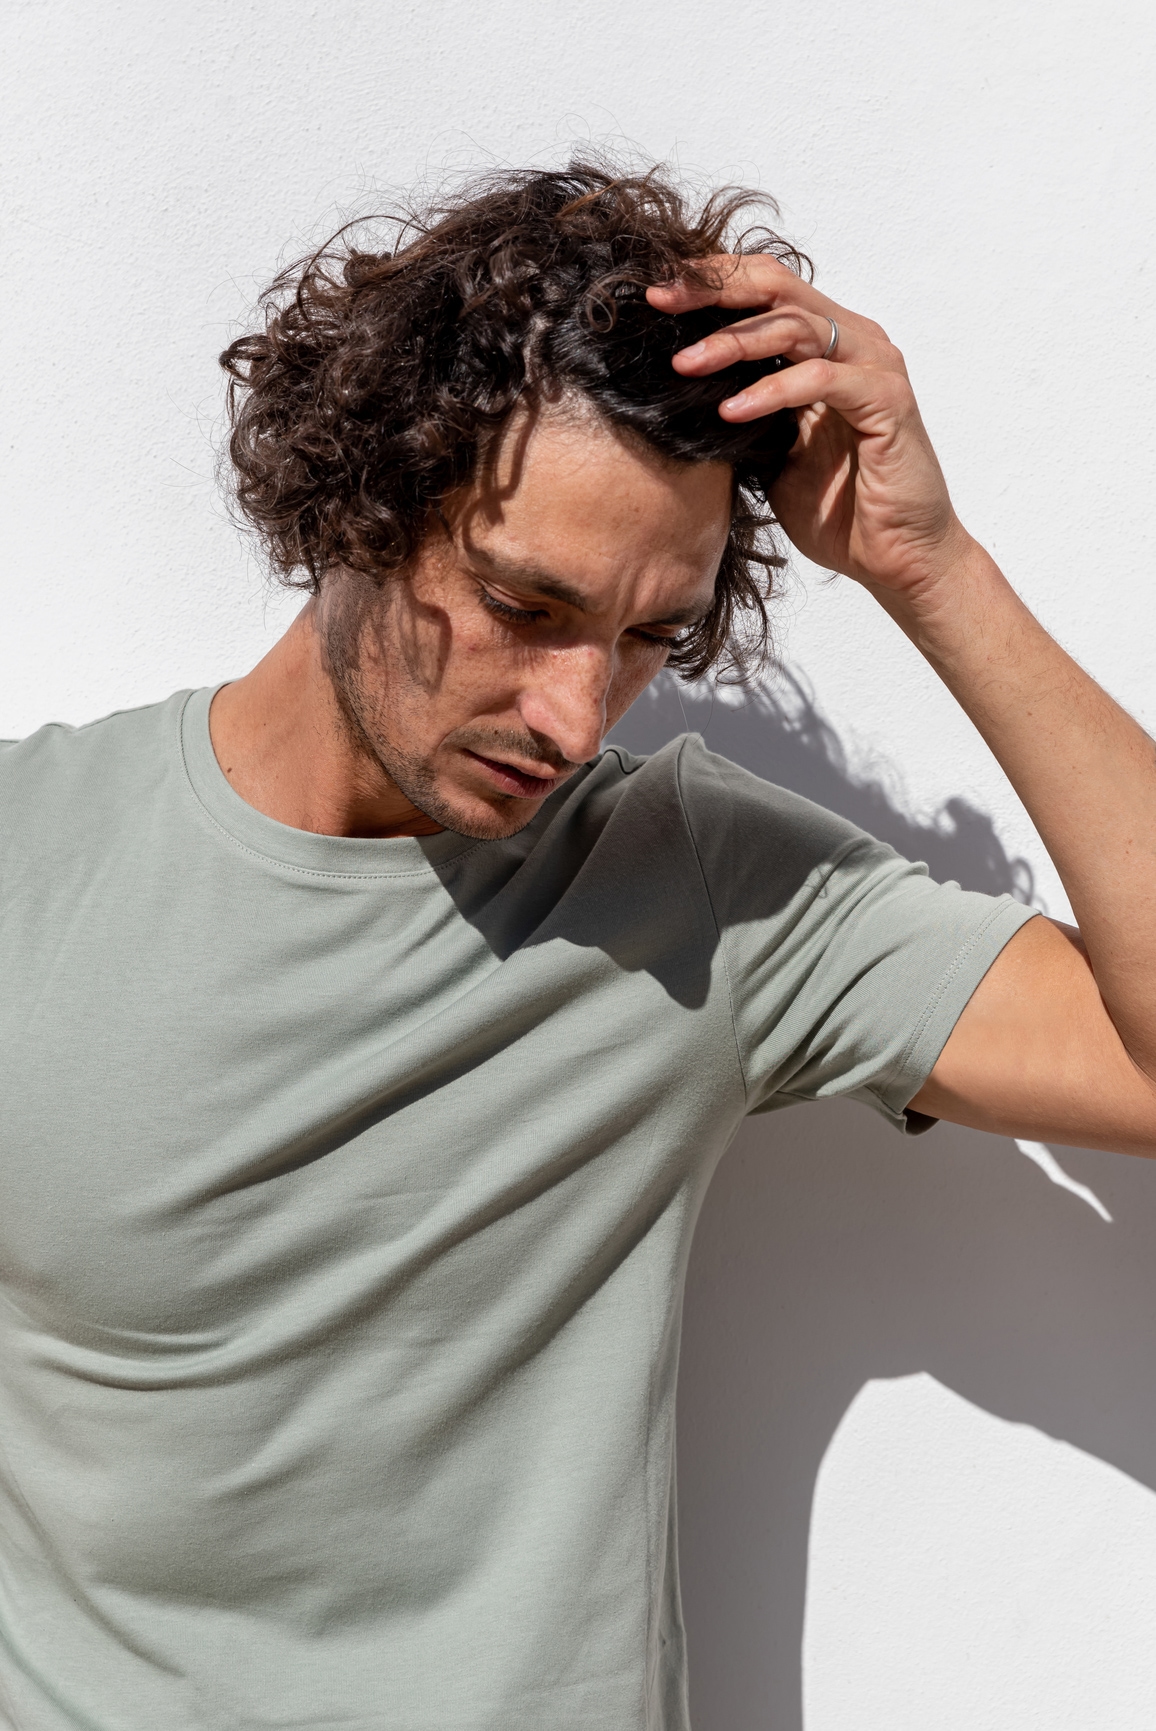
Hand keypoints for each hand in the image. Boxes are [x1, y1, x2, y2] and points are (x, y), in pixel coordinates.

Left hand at [648, 258, 971, 600]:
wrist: (895, 559)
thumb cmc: (839, 510)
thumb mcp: (772, 454)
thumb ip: (743, 413)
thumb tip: (680, 395)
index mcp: (827, 347)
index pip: (765, 290)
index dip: (711, 283)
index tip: (656, 298)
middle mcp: (854, 342)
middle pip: (777, 287)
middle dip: (714, 289)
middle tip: (659, 302)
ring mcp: (874, 367)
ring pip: (795, 326)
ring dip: (733, 343)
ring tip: (684, 366)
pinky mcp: (887, 401)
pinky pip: (821, 379)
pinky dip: (771, 391)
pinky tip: (730, 412)